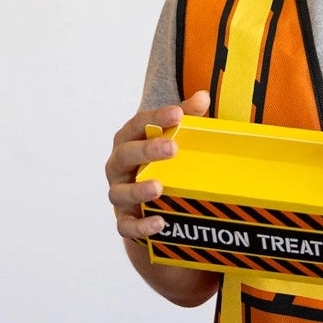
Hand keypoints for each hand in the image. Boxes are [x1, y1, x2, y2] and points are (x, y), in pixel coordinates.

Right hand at [105, 91, 209, 242]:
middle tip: (172, 148)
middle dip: (147, 150)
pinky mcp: (124, 219)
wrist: (149, 204)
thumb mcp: (172, 138)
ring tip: (159, 187)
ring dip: (138, 189)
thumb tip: (203, 96)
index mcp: (129, 140)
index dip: (156, 118)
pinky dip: (140, 226)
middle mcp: (119, 165)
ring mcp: (119, 193)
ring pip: (119, 192)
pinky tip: (159, 223)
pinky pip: (126, 225)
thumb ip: (186, 117)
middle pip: (125, 154)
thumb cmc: (160, 163)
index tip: (177, 114)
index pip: (138, 124)